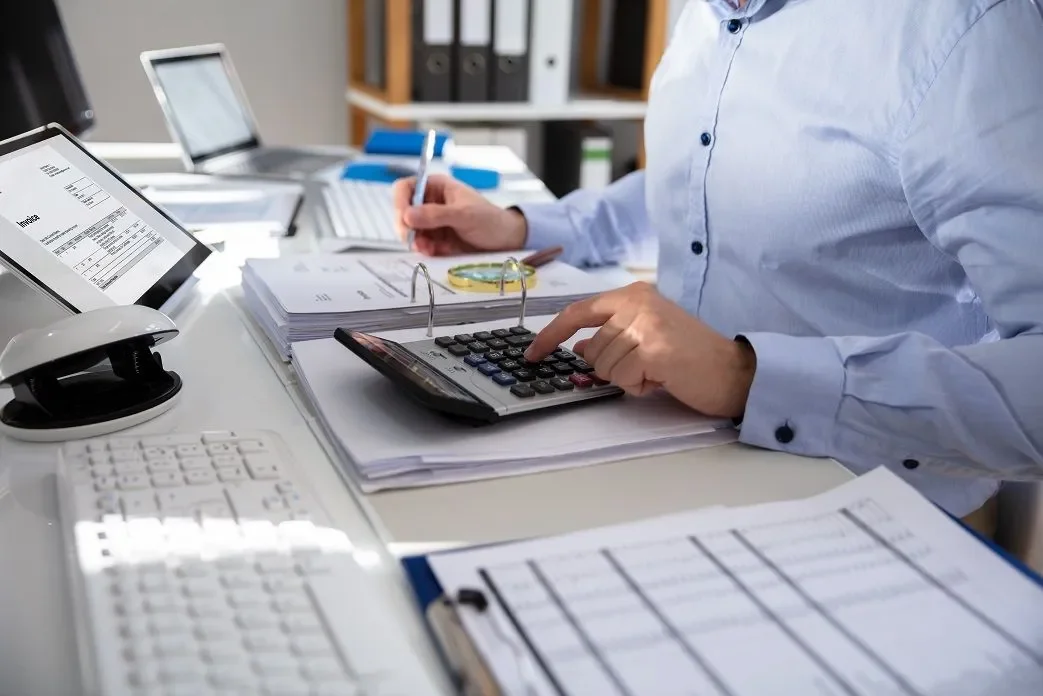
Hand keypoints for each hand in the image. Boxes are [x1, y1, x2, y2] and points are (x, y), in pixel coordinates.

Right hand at [392, 174, 526, 255]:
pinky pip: (420, 244)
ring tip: (426, 248)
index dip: (400, 202)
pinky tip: (432, 252)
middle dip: (405, 226)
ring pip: (409, 231)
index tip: (404, 220)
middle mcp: (430, 203)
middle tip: (411, 239)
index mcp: (436, 187)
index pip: (405, 188)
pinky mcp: (436, 240)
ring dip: (414, 240)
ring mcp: (432, 223)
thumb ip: (436, 215)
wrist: (506, 241)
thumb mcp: (464, 215)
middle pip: (403, 211)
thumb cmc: (490, 220)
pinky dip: (422, 249)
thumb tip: (408, 215)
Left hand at [525, 282, 756, 418]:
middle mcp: (637, 303)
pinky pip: (622, 379)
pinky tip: (663, 378)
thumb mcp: (646, 337)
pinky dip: (640, 387)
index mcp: (633, 295)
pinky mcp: (652, 349)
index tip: (532, 353)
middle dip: (614, 368)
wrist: (734, 370)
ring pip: (604, 366)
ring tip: (658, 370)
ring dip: (628, 378)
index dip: (550, 335)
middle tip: (647, 366)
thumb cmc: (692, 356)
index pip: (577, 312)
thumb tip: (580, 349)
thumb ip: (611, 337)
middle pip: (592, 348)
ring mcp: (644, 324)